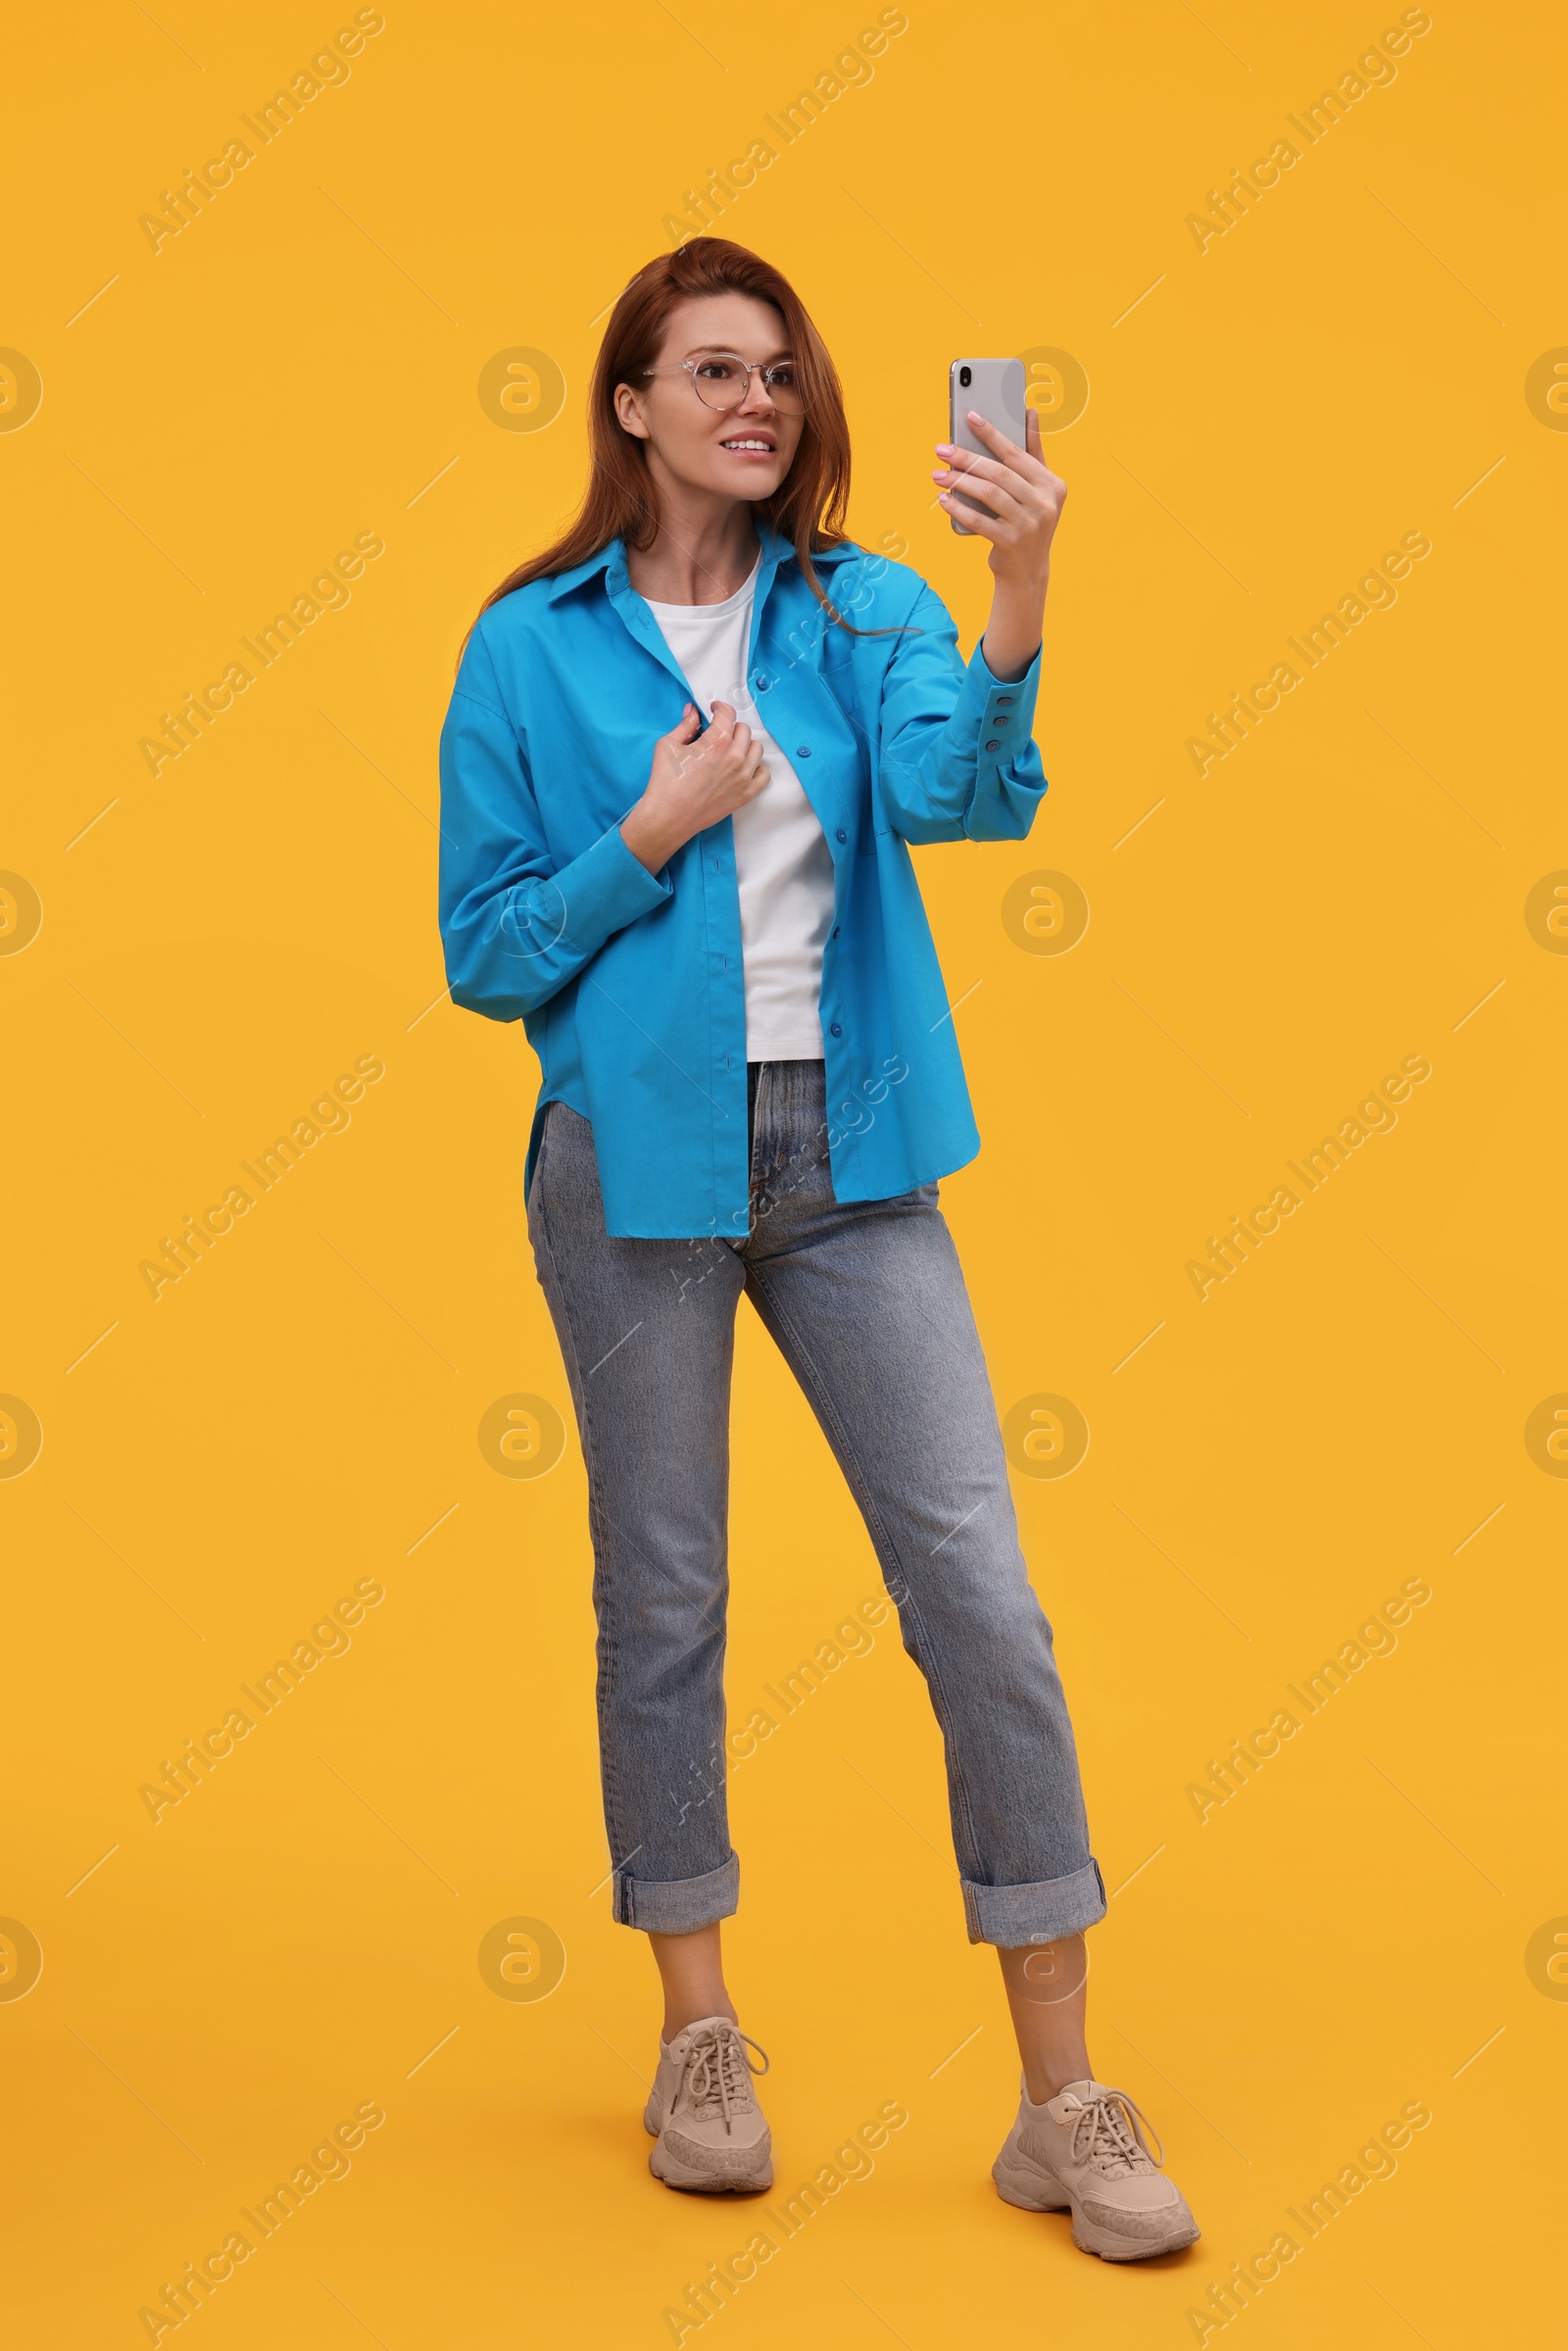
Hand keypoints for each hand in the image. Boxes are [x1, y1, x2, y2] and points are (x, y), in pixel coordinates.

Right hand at [620, 700, 769, 873]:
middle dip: (730, 727)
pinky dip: (757, 767)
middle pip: (743, 730)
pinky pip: (764, 775)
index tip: (715, 710)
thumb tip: (693, 711)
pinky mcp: (745, 794)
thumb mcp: (668, 745)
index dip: (720, 707)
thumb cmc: (665, 782)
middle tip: (718, 733)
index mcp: (716, 742)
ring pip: (756, 749)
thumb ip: (685, 725)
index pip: (728, 713)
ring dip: (745, 745)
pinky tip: (744, 767)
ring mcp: (743, 777)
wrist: (668, 817)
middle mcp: (734, 757)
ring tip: (731, 749)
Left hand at [933, 406, 1065, 680]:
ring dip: (959, 482)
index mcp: (1052, 485)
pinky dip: (958, 509)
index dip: (992, 433)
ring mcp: (1029, 525)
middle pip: (999, 473)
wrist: (1027, 572)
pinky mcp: (1011, 544)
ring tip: (938, 475)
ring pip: (989, 495)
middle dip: (967, 459)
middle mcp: (1045, 504)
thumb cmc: (1027, 521)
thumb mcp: (1037, 489)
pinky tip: (943, 500)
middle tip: (941, 449)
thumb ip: (1032, 453)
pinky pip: (979, 521)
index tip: (969, 416)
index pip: (1017, 453)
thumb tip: (1030, 411)